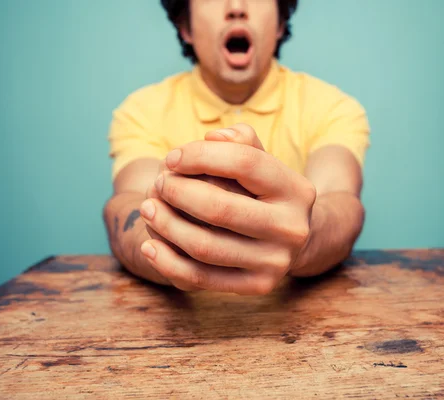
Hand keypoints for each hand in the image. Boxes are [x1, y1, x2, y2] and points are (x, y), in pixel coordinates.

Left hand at [139, 124, 316, 294]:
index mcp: (296, 189)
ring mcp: (276, 262)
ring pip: (205, 246)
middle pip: (220, 208)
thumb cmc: (263, 192)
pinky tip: (150, 245)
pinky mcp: (258, 286)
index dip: (201, 156)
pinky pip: (201, 278)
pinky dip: (168, 262)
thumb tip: (213, 137)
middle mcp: (292, 228)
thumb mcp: (261, 161)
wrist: (289, 239)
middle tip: (158, 183)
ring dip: (166, 226)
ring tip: (147, 208)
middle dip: (178, 192)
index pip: (245, 163)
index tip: (171, 157)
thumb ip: (240, 140)